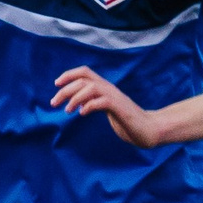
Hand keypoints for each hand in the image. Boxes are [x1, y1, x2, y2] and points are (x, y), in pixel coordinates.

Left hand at [52, 66, 169, 146]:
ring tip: (67, 110)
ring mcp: (116, 97)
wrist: (149, 131)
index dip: (69, 75)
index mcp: (106, 87)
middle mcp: (110, 89)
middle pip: (83, 80)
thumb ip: (94, 103)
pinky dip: (89, 106)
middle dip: (65, 90)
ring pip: (91, 87)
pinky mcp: (121, 108)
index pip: (85, 72)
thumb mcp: (107, 109)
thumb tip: (76, 103)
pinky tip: (82, 113)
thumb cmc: (127, 121)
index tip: (56, 84)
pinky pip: (102, 101)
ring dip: (75, 98)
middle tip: (53, 103)